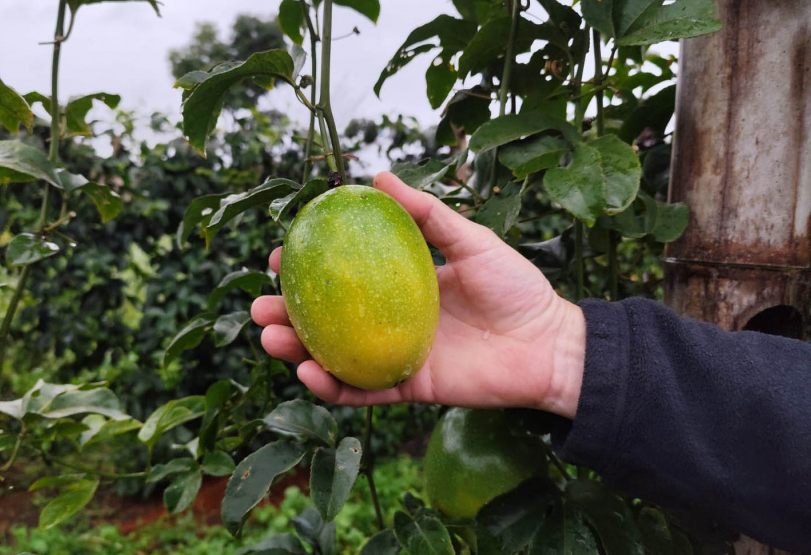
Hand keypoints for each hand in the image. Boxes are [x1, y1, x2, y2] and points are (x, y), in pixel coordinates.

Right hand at [251, 172, 586, 418]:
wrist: (550, 344)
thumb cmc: (516, 288)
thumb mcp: (470, 240)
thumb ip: (427, 213)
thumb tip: (379, 176)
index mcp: (400, 286)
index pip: (342, 278)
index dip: (307, 270)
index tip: (280, 257)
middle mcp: (390, 321)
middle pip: (327, 321)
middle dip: (287, 315)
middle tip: (261, 305)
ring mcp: (396, 356)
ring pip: (334, 358)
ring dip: (296, 353)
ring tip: (270, 338)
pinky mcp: (409, 388)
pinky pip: (363, 392)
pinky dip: (332, 388)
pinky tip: (308, 374)